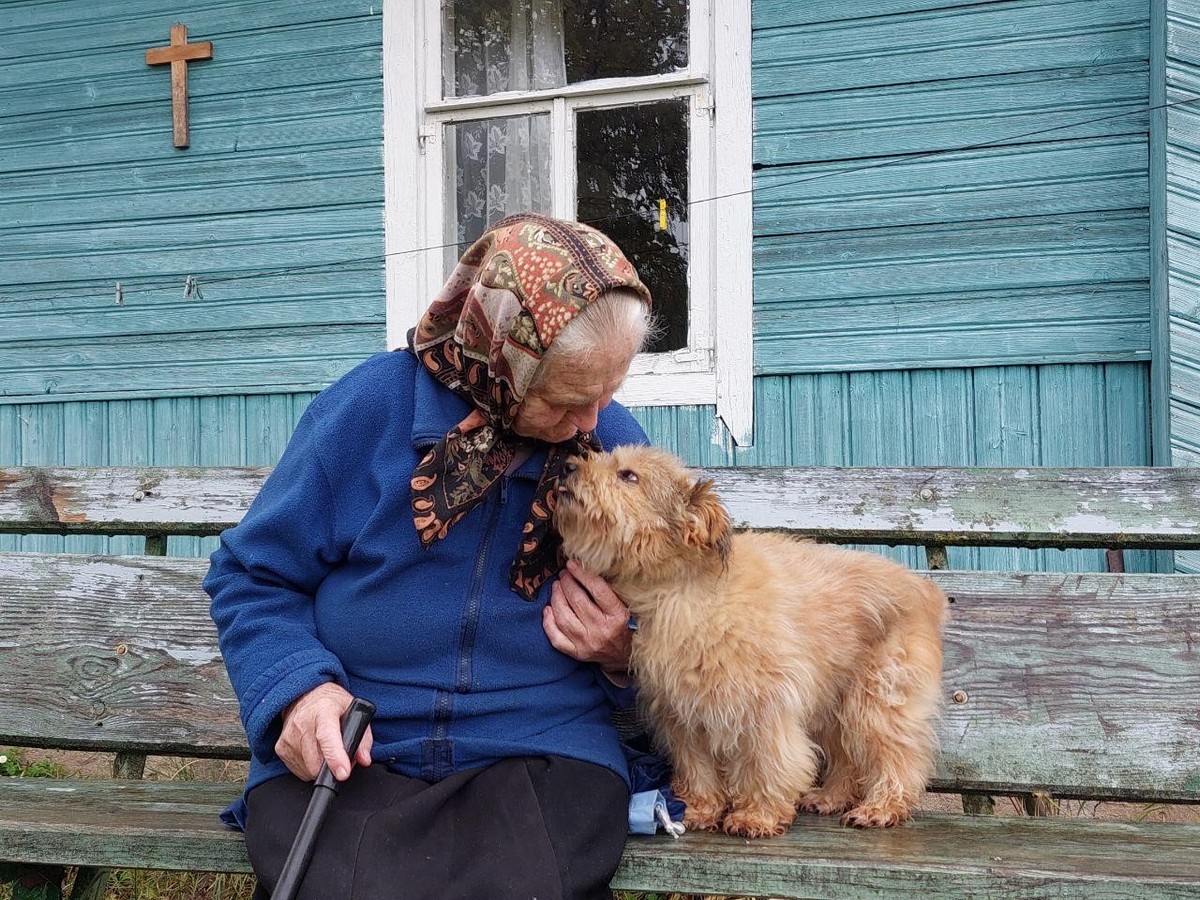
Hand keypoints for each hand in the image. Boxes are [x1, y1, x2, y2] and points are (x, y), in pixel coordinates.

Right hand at [275, 682, 372, 781]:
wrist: (305, 695)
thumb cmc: (332, 704)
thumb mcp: (355, 711)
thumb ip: (363, 737)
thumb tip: (364, 759)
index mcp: (323, 711)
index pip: (327, 737)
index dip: (336, 758)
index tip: (343, 773)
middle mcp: (302, 723)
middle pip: (316, 761)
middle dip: (331, 766)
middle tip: (339, 757)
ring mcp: (288, 736)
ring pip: (308, 769)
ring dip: (320, 767)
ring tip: (326, 750)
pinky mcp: (281, 748)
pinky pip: (299, 770)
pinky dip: (309, 767)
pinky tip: (314, 752)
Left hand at [543, 559, 632, 683]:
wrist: (624, 656)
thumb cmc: (623, 625)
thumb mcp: (624, 606)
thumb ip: (610, 590)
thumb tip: (587, 567)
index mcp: (617, 616)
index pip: (597, 589)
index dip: (582, 574)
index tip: (572, 563)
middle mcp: (602, 631)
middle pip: (577, 601)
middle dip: (567, 582)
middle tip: (564, 574)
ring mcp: (587, 644)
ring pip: (563, 617)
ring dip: (556, 598)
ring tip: (556, 586)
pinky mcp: (577, 653)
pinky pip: (556, 638)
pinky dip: (548, 622)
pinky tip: (548, 609)